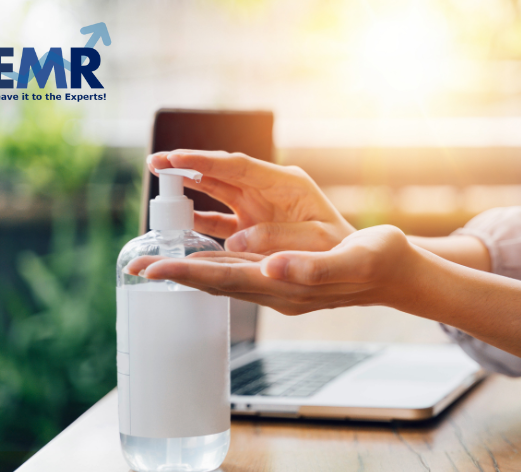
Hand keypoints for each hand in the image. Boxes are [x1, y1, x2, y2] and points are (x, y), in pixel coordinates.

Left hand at [125, 224, 520, 369]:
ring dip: (191, 270)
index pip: (224, 280)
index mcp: (286, 286)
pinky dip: (217, 262)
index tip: (148, 271)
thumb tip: (268, 268)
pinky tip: (205, 252)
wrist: (401, 275)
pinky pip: (242, 271)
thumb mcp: (351, 259)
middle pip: (215, 283)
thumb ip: (310, 268)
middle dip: (175, 276)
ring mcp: (280, 287)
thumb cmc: (380, 262)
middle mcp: (276, 290)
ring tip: (159, 260)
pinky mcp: (286, 278)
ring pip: (225, 278)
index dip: (185, 275)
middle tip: (135, 267)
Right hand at [147, 150, 354, 253]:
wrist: (365, 264)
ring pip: (217, 194)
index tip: (175, 159)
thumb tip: (234, 243)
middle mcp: (270, 193)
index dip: (205, 162)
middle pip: (222, 174)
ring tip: (159, 181)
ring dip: (188, 189)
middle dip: (187, 167)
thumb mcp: (321, 240)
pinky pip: (220, 221)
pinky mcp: (254, 229)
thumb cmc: (350, 249)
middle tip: (154, 163)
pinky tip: (178, 220)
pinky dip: (198, 220)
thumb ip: (280, 238)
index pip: (239, 167)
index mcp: (288, 186)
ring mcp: (260, 211)